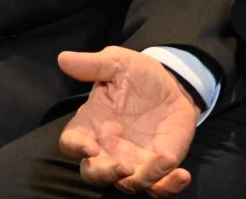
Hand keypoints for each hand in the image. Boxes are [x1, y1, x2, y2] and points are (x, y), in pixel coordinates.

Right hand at [57, 47, 198, 195]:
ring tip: (163, 161)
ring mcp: (134, 161)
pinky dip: (170, 187)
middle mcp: (107, 148)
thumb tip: (63, 58)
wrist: (171, 85)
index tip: (89, 147)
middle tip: (123, 167)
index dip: (75, 148)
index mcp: (91, 124)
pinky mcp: (159, 167)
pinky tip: (182, 174)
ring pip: (128, 185)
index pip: (71, 142)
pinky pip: (160, 187)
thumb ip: (92, 64)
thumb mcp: (116, 63)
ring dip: (142, 180)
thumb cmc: (136, 74)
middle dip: (105, 175)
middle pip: (94, 174)